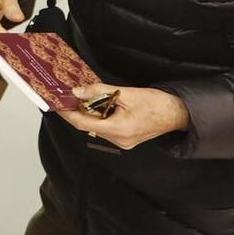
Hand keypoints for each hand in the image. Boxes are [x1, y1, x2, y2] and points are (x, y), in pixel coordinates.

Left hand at [57, 85, 189, 149]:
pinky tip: (99, 106)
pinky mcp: (126, 140)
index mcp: (118, 130)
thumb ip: (99, 92)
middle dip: (77, 111)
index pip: (83, 123)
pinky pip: (106, 129)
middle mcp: (118, 140)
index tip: (56, 103)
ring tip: (83, 98)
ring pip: (96, 127)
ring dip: (89, 114)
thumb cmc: (156, 103)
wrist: (177, 113)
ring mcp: (123, 142)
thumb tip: (77, 92)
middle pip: (88, 126)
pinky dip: (99, 117)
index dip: (67, 113)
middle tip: (67, 97)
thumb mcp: (125, 93)